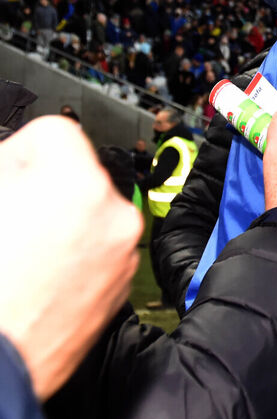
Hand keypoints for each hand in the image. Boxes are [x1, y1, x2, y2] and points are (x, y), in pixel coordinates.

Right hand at [0, 117, 142, 398]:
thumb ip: (5, 168)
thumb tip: (15, 162)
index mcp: (76, 183)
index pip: (54, 132)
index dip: (20, 152)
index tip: (6, 173)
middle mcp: (113, 212)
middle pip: (75, 174)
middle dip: (41, 188)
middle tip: (8, 218)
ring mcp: (122, 252)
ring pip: (89, 213)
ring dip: (60, 223)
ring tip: (17, 257)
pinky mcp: (121, 285)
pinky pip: (98, 249)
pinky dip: (74, 255)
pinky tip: (37, 279)